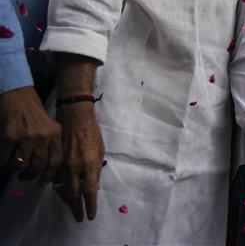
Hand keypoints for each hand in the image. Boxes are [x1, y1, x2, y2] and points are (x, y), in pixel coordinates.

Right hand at [0, 86, 61, 181]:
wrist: (17, 94)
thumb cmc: (32, 111)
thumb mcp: (48, 125)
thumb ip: (49, 143)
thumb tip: (44, 167)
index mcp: (55, 133)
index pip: (56, 160)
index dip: (49, 174)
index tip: (42, 182)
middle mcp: (42, 136)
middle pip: (38, 166)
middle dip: (30, 175)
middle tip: (23, 176)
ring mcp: (25, 137)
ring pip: (20, 164)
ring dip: (15, 169)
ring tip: (12, 166)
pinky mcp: (8, 137)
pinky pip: (5, 159)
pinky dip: (3, 163)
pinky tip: (4, 159)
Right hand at [54, 103, 103, 221]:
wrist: (75, 117)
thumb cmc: (92, 132)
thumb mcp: (100, 150)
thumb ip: (96, 169)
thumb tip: (94, 186)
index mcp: (90, 163)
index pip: (90, 190)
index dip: (90, 204)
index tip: (91, 215)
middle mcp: (75, 166)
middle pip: (74, 193)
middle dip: (77, 208)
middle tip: (80, 217)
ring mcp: (62, 164)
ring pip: (62, 188)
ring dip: (67, 200)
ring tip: (73, 207)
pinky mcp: (54, 161)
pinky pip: (54, 179)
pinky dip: (58, 188)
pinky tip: (62, 193)